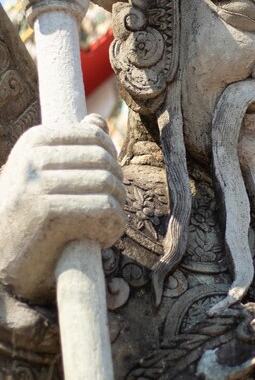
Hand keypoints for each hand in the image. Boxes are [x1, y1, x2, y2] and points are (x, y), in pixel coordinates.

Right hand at [0, 114, 125, 302]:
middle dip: (117, 188)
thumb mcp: (43, 175)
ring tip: (106, 226)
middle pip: (105, 161)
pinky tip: (103, 239)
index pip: (94, 136)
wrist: (1, 261)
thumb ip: (71, 146)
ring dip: (117, 209)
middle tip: (110, 212)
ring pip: (108, 185)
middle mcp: (33, 158)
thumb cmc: (28, 217)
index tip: (104, 188)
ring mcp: (38, 184)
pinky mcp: (48, 212)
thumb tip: (97, 119)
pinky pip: (104, 209)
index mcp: (34, 140)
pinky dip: (114, 226)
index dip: (111, 163)